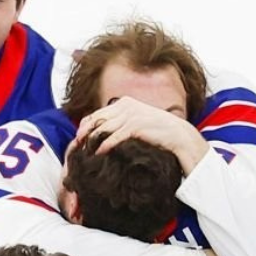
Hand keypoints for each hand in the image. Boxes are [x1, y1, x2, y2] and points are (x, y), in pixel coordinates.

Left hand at [77, 95, 210, 171]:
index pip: (97, 113)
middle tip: (77, 145)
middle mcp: (126, 106)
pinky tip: (99, 153)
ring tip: (85, 151)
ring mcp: (131, 115)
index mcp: (124, 102)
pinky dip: (104, 145)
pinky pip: (114, 136)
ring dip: (92, 140)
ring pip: (102, 128)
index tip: (79, 138)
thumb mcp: (138, 121)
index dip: (86, 125)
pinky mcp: (135, 126)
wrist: (179, 135)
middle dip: (84, 133)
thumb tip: (106, 129)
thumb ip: (123, 122)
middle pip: (96, 119)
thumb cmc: (159, 132)